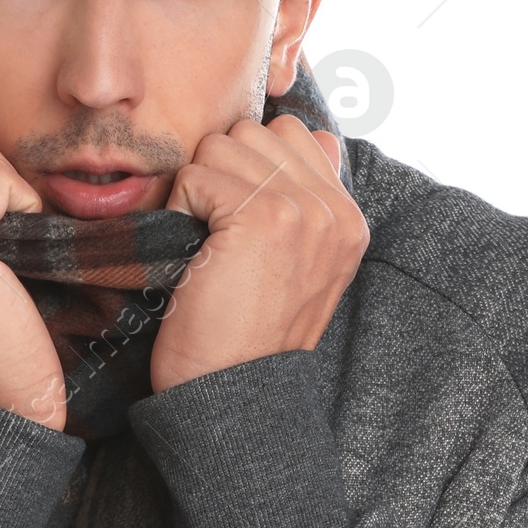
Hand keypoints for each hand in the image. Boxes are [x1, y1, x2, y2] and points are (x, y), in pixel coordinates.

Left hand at [151, 114, 368, 392]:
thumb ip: (308, 198)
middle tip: (216, 237)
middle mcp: (335, 210)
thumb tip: (317, 133)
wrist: (231, 395)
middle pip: (253, 132)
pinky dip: (179, 213)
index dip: (247, 167)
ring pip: (221, 145)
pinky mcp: (264, 216)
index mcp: (348, 219)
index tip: (235, 222)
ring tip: (207, 247)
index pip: (295, 134)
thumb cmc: (244, 337)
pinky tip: (194, 257)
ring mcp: (304, 210)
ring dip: (198, 191)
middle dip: (220, 173)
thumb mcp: (294, 265)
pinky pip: (196, 176)